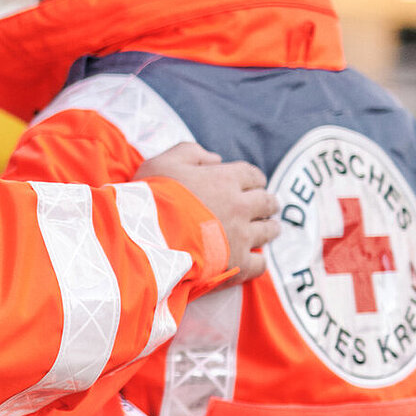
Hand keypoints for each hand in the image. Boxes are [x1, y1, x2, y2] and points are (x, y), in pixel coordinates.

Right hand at [135, 142, 277, 283]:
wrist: (147, 237)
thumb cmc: (151, 198)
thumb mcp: (161, 163)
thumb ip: (189, 153)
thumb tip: (215, 159)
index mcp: (225, 179)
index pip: (253, 175)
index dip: (253, 180)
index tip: (250, 185)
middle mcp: (240, 206)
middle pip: (267, 202)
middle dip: (266, 203)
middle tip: (261, 208)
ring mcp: (241, 236)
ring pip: (269, 231)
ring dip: (268, 229)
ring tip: (263, 231)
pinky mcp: (238, 263)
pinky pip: (260, 263)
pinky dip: (257, 260)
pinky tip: (250, 259)